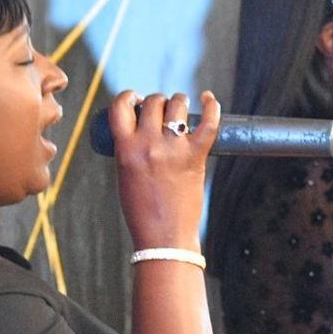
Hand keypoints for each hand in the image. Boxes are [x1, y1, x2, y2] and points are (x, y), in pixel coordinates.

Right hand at [112, 89, 219, 248]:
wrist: (164, 237)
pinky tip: (208, 98)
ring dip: (178, 101)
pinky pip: (208, 122)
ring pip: (177, 105)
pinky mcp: (196, 156)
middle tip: (161, 109)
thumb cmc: (143, 211)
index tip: (135, 99)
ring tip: (180, 106)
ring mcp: (173, 149)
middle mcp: (148, 144)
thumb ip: (131, 151)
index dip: (128, 97)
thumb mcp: (125, 175)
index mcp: (125, 149)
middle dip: (156, 101)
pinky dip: (211, 106)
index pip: (120, 107)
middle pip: (152, 102)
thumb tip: (144, 128)